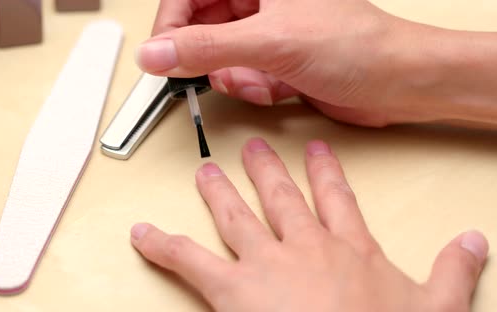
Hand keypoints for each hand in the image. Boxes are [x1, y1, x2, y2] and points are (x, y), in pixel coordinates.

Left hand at [130, 138, 488, 311]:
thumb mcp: (436, 308)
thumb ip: (453, 272)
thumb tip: (475, 243)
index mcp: (350, 250)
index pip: (337, 199)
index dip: (326, 173)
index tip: (318, 151)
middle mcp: (305, 247)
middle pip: (282, 197)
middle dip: (267, 170)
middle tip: (253, 147)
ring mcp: (266, 264)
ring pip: (237, 216)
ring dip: (219, 192)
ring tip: (205, 172)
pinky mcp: (233, 290)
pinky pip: (189, 261)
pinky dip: (162, 245)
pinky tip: (143, 233)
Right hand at [136, 0, 496, 127]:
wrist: (398, 84)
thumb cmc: (356, 45)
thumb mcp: (270, 43)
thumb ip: (206, 48)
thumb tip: (155, 53)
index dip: (171, 22)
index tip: (163, 53)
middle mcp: (260, 3)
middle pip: (202, 25)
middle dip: (205, 56)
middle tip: (209, 72)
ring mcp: (267, 34)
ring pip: (220, 56)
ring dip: (232, 77)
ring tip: (256, 81)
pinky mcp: (275, 62)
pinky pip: (241, 76)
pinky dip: (251, 88)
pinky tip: (274, 89)